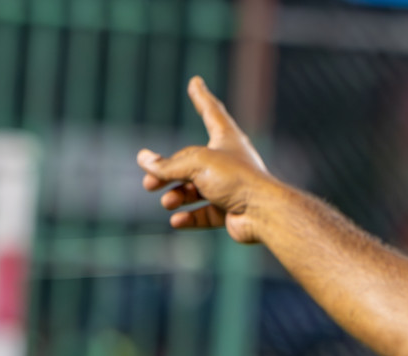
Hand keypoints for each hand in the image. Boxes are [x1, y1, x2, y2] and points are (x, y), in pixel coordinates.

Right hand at [137, 76, 274, 243]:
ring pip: (196, 191)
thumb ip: (167, 164)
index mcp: (227, 140)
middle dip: (168, 173)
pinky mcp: (231, 211)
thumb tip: (143, 161)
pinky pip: (205, 214)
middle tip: (148, 183)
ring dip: (177, 196)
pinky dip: (189, 217)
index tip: (196, 82)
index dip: (202, 97)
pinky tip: (176, 221)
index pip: (211, 112)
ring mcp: (230, 188)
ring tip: (167, 201)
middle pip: (191, 163)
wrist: (264, 213)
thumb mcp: (195, 163)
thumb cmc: (235, 179)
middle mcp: (229, 162)